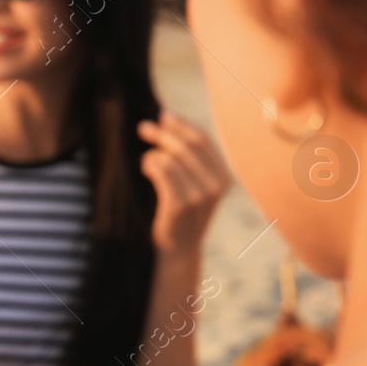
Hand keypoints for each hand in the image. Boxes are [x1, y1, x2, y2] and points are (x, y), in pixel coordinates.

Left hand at [138, 112, 229, 254]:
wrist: (179, 250)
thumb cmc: (181, 214)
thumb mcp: (195, 186)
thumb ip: (191, 161)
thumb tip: (168, 123)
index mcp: (223, 177)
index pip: (203, 140)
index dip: (182, 125)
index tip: (164, 115)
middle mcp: (216, 184)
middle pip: (187, 145)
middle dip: (163, 132)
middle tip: (143, 127)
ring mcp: (200, 195)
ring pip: (172, 157)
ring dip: (154, 154)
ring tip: (146, 161)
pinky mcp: (180, 204)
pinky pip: (162, 171)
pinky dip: (150, 164)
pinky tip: (145, 168)